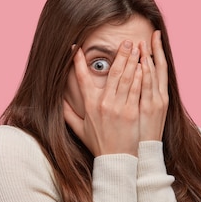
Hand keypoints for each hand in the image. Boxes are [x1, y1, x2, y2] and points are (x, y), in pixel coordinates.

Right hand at [64, 40, 141, 155]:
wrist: (116, 160)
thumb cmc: (99, 145)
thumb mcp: (79, 129)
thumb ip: (68, 113)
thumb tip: (57, 101)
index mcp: (90, 104)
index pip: (81, 78)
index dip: (78, 62)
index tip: (76, 47)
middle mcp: (103, 102)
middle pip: (112, 72)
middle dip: (119, 54)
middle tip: (125, 41)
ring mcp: (119, 106)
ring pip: (126, 77)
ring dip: (132, 60)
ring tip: (137, 47)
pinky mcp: (132, 112)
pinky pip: (136, 89)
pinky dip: (140, 75)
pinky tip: (143, 65)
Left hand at [139, 31, 168, 141]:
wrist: (144, 152)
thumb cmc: (139, 135)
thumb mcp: (145, 114)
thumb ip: (138, 96)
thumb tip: (132, 82)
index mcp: (158, 95)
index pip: (159, 69)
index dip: (158, 53)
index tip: (154, 38)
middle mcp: (160, 96)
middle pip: (160, 68)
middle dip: (156, 50)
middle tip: (153, 33)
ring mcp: (156, 102)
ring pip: (154, 75)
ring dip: (150, 58)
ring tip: (146, 43)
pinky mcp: (151, 108)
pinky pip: (148, 87)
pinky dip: (147, 74)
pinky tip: (145, 62)